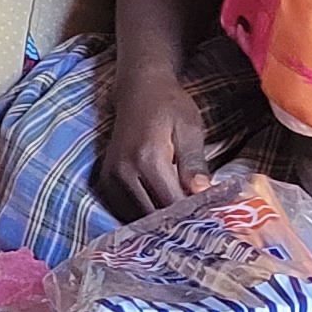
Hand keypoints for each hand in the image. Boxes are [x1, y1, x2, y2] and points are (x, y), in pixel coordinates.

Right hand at [99, 50, 215, 218]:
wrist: (138, 89)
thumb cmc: (170, 106)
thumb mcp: (189, 128)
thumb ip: (194, 163)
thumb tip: (202, 192)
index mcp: (149, 159)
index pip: (171, 203)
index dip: (190, 215)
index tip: (206, 218)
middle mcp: (125, 170)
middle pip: (151, 215)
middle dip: (173, 221)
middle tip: (193, 221)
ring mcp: (112, 175)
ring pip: (135, 216)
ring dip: (156, 220)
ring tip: (176, 215)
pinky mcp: (106, 177)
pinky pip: (122, 208)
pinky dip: (140, 213)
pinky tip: (157, 207)